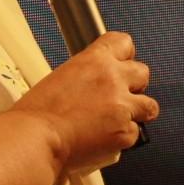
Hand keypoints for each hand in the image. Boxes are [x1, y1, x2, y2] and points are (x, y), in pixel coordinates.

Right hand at [11, 31, 158, 170]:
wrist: (33, 139)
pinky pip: (134, 134)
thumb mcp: (59, 79)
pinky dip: (122, 139)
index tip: (121, 63)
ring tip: (117, 122)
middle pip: (142, 73)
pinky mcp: (125, 132)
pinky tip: (104, 141)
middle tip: (118, 97)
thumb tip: (91, 87)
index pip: (124, 43)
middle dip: (134, 85)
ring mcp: (123, 105)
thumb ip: (85, 77)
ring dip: (137, 113)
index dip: (124, 55)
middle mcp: (114, 78)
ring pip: (149, 105)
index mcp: (95, 60)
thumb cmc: (35, 114)